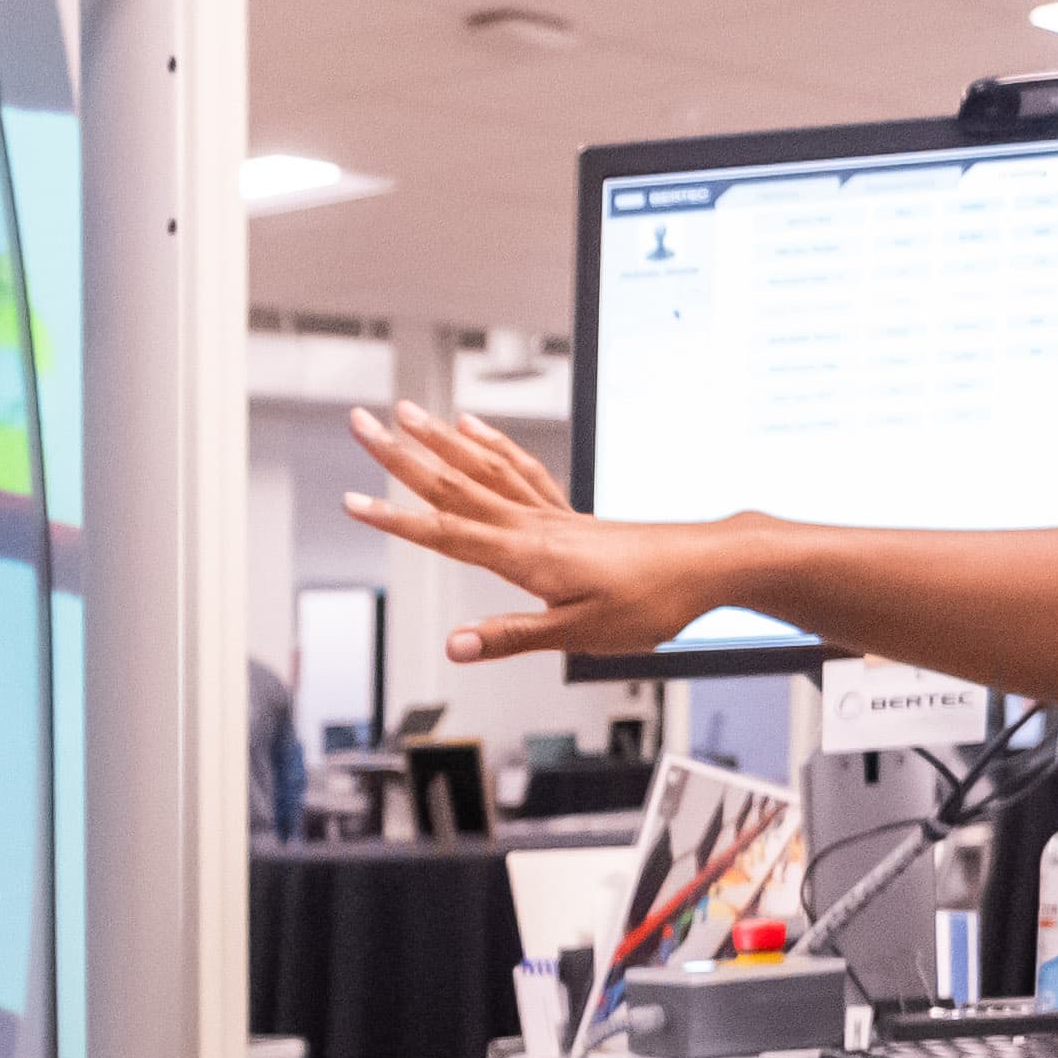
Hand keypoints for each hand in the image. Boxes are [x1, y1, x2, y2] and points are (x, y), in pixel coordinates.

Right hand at [343, 400, 738, 666]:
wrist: (706, 567)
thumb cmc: (651, 601)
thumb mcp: (580, 634)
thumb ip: (513, 635)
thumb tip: (457, 645)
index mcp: (526, 554)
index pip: (446, 533)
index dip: (394, 518)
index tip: (352, 500)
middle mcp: (531, 524)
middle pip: (452, 483)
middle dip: (400, 455)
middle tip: (359, 423)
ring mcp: (550, 513)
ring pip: (481, 468)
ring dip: (438, 439)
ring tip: (405, 412)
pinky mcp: (568, 513)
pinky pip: (519, 468)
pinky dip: (490, 445)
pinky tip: (473, 428)